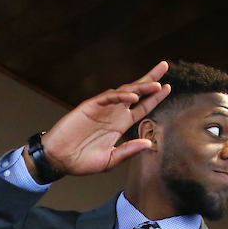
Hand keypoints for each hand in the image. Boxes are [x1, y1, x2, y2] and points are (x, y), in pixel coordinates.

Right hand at [31, 61, 170, 178]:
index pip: (141, 108)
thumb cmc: (81, 161)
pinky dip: (121, 95)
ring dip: (140, 87)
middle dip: (150, 80)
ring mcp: (102, 108)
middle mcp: (113, 113)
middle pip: (136, 93)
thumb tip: (149, 142)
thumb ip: (128, 151)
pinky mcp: (90, 106)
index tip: (167, 88)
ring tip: (156, 84)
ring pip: (124, 92)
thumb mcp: (110, 160)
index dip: (154, 99)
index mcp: (119, 125)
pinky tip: (133, 97)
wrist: (59, 160)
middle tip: (164, 67)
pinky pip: (108, 97)